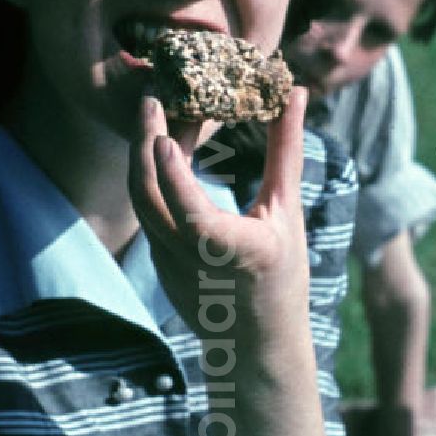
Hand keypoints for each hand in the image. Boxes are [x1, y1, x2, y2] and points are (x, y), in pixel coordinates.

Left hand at [128, 89, 310, 341]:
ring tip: (159, 114)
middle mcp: (194, 263)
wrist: (255, 341)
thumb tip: (293, 94)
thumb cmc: (282, 274)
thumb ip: (285, 152)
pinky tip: (165, 148)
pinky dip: (152, 176)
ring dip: (145, 155)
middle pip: (150, 200)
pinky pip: (148, 212)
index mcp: (235, 253)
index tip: (162, 138)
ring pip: (142, 202)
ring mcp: (169, 267)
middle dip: (143, 144)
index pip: (193, 216)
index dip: (173, 178)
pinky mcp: (158, 264)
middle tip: (150, 97)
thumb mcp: (288, 214)